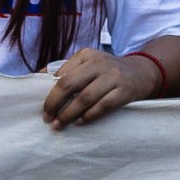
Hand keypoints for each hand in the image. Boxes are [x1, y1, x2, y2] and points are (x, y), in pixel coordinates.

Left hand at [40, 49, 159, 128]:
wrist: (142, 73)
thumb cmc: (107, 72)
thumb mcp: (89, 64)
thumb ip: (67, 70)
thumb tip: (37, 78)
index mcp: (86, 55)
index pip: (60, 75)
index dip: (49, 94)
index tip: (43, 109)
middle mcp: (99, 63)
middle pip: (69, 85)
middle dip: (54, 104)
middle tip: (47, 118)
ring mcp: (113, 77)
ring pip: (84, 98)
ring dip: (68, 114)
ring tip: (59, 125)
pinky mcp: (124, 91)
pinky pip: (102, 106)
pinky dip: (88, 116)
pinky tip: (80, 122)